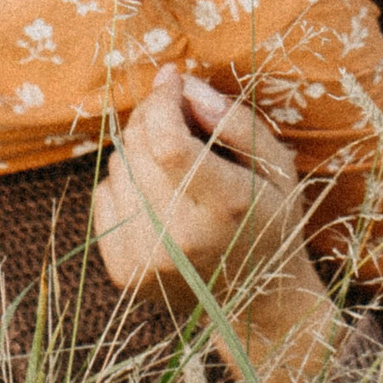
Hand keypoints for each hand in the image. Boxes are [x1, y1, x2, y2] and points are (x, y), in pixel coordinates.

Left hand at [96, 66, 310, 306]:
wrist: (260, 303)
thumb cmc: (272, 220)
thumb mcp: (277, 165)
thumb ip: (234, 120)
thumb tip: (184, 86)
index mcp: (227, 207)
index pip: (168, 142)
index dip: (162, 101)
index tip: (173, 79)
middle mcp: (181, 238)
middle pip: (139, 147)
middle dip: (153, 115)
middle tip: (177, 114)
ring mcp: (147, 260)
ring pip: (119, 167)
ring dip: (141, 151)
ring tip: (176, 168)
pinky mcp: (124, 272)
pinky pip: (104, 195)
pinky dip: (127, 185)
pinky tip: (159, 200)